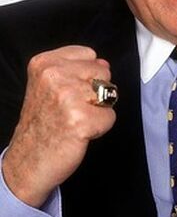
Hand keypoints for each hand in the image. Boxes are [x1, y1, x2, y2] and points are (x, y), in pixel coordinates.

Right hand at [2, 45, 115, 206]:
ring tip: (76, 120)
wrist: (27, 162)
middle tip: (73, 109)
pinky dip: (100, 127)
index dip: (86, 75)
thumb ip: (77, 69)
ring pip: (109, 93)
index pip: (90, 54)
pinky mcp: (80, 120)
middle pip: (103, 72)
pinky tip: (80, 132)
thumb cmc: (41, 124)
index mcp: (44, 63)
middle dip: (95, 92)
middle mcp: (54, 76)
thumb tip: (104, 62)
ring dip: (98, 110)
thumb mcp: (49, 86)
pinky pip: (110, 116)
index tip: (69, 92)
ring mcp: (67, 97)